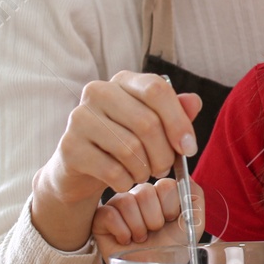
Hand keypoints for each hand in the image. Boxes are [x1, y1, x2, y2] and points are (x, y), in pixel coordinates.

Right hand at [34, 72, 200, 208]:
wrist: (80, 170)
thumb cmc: (123, 144)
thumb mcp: (153, 127)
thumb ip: (175, 113)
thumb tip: (194, 101)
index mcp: (122, 81)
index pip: (156, 90)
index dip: (178, 121)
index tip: (189, 148)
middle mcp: (98, 92)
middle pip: (147, 122)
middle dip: (164, 153)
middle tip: (164, 168)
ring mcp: (79, 117)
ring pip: (131, 149)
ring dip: (145, 170)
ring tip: (144, 174)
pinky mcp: (69, 146)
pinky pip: (112, 170)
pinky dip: (126, 182)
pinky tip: (125, 181)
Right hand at [91, 178, 204, 261]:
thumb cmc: (171, 248)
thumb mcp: (193, 223)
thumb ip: (195, 197)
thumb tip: (186, 176)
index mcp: (160, 193)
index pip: (166, 184)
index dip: (171, 208)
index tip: (171, 222)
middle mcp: (139, 194)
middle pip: (146, 192)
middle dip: (154, 220)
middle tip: (154, 232)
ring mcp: (119, 204)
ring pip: (127, 202)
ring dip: (138, 228)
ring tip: (140, 238)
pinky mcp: (101, 217)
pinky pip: (110, 214)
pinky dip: (122, 232)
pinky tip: (126, 240)